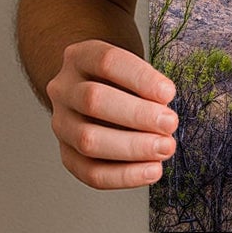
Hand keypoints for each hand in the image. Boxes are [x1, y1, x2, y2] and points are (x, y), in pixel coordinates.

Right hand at [46, 39, 178, 189]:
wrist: (92, 89)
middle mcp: (64, 89)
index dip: (140, 78)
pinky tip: (151, 170)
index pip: (107, 62)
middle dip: (137, 115)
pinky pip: (90, 172)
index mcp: (80, 57)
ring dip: (132, 148)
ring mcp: (61, 122)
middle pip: (93, 100)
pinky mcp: (66, 153)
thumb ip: (146, 83)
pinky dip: (124, 176)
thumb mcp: (131, 66)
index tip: (169, 93)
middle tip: (170, 123)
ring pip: (87, 139)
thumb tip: (163, 107)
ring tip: (165, 148)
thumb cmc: (121, 78)